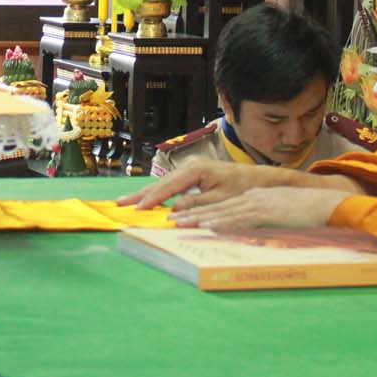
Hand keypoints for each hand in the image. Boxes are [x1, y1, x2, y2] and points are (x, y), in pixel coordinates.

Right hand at [115, 157, 290, 210]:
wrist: (257, 179)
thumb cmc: (242, 190)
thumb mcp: (220, 201)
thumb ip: (195, 206)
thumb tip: (173, 211)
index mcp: (195, 170)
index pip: (168, 187)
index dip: (152, 200)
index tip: (137, 210)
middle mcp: (189, 165)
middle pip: (160, 183)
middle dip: (140, 195)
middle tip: (119, 204)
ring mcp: (189, 167)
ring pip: (163, 183)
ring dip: (146, 194)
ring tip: (126, 202)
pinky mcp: (191, 172)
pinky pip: (170, 184)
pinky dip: (157, 193)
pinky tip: (145, 200)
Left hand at [161, 186, 353, 231]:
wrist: (330, 204)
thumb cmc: (308, 212)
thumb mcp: (279, 215)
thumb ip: (261, 221)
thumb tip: (245, 232)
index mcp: (253, 199)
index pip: (219, 205)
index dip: (198, 212)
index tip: (179, 217)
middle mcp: (251, 199)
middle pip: (215, 207)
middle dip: (190, 214)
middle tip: (168, 220)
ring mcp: (258, 205)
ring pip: (222, 212)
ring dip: (199, 219)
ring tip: (179, 224)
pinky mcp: (268, 213)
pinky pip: (241, 219)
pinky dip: (224, 223)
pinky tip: (210, 227)